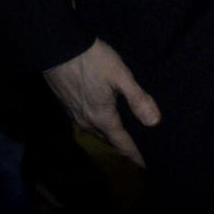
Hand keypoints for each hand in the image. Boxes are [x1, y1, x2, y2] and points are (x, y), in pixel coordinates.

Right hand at [44, 39, 160, 167]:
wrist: (58, 47)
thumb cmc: (92, 60)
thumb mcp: (120, 76)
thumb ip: (138, 99)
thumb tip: (155, 122)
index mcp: (102, 118)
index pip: (122, 144)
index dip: (136, 155)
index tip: (147, 165)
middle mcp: (87, 122)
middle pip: (109, 140)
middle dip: (124, 146)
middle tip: (141, 150)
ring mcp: (75, 114)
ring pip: (97, 132)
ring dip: (111, 136)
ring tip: (126, 135)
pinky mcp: (67, 105)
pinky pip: (88, 123)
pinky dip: (101, 125)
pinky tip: (106, 117)